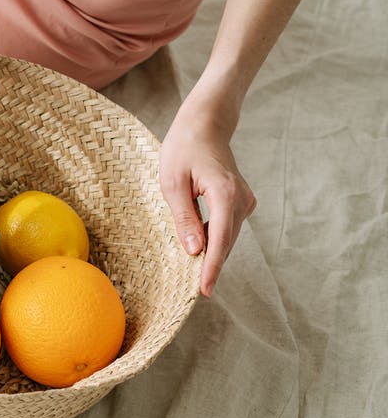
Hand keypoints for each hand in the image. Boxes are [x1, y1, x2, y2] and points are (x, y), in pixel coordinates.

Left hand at [159, 94, 256, 296]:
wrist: (205, 124)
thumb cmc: (183, 149)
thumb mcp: (172, 183)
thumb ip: (184, 217)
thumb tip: (194, 251)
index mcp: (224, 193)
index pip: (219, 239)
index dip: (212, 267)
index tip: (205, 290)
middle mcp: (241, 199)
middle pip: (225, 242)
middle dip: (212, 266)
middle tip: (198, 292)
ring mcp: (244, 201)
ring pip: (227, 237)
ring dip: (213, 255)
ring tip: (198, 278)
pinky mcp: (240, 202)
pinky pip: (226, 228)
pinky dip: (215, 240)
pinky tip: (200, 252)